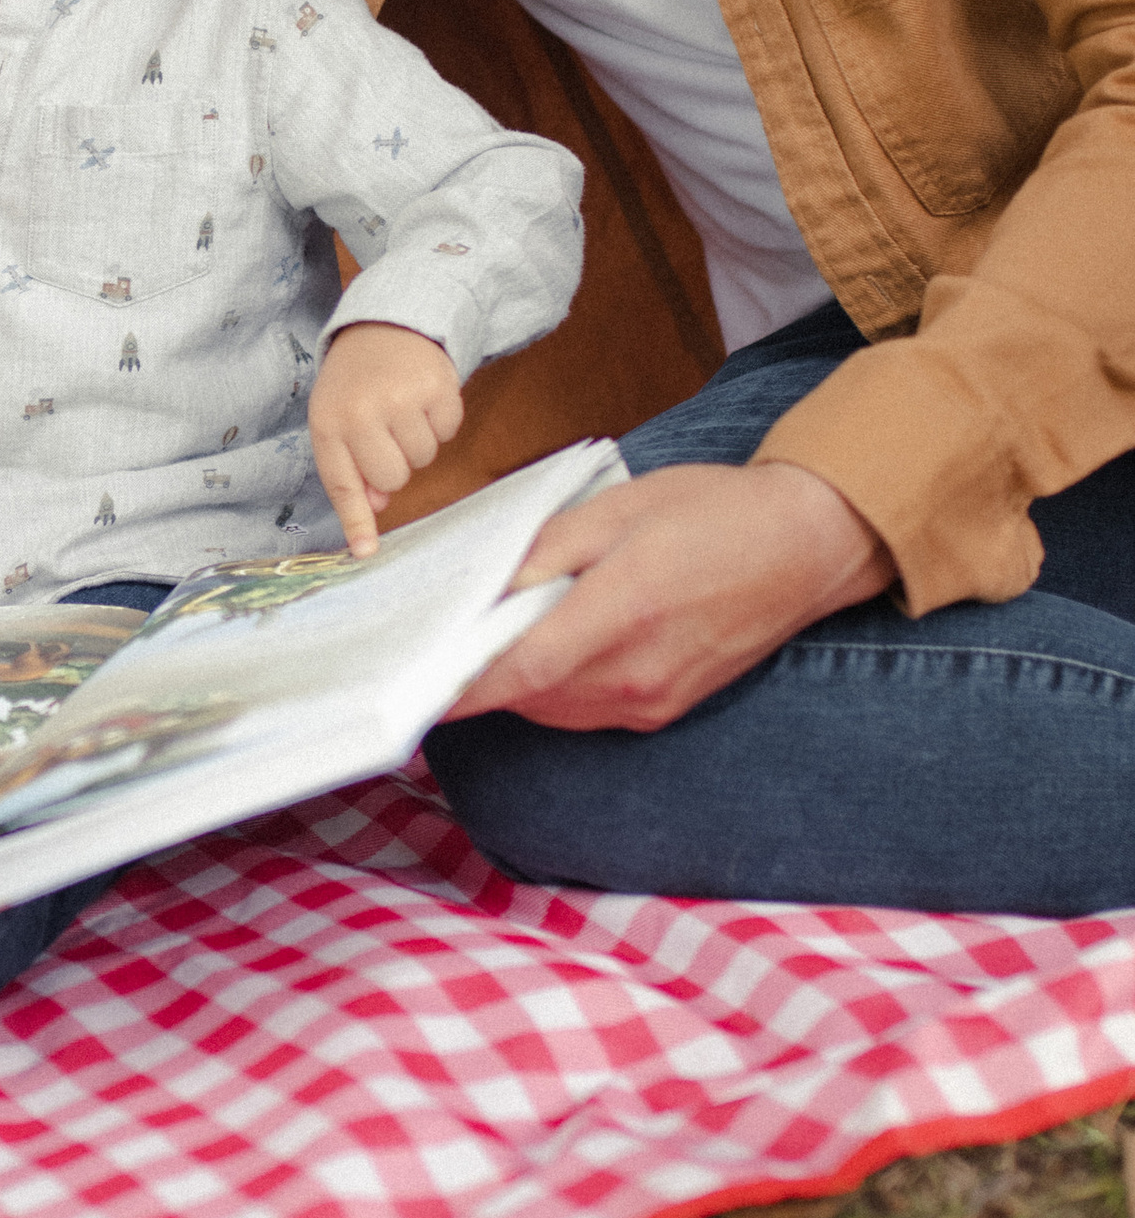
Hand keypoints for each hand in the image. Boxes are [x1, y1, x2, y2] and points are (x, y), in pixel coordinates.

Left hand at [307, 320, 464, 555]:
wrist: (385, 322)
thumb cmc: (356, 382)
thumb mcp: (337, 418)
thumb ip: (351, 465)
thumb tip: (379, 503)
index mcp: (328, 422)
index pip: (342, 483)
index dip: (356, 520)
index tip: (366, 552)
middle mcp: (362, 411)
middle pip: (394, 477)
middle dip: (395, 464)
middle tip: (387, 431)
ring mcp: (401, 397)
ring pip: (424, 457)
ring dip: (418, 440)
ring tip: (403, 408)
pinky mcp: (437, 384)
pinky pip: (448, 432)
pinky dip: (440, 421)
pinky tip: (423, 397)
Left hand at [439, 459, 894, 732]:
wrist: (807, 547)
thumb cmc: (715, 513)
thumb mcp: (621, 508)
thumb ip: (548, 549)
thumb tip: (488, 586)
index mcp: (623, 611)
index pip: (520, 669)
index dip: (459, 687)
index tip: (409, 690)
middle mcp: (637, 672)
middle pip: (528, 695)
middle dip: (477, 678)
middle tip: (432, 650)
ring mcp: (653, 699)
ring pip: (553, 708)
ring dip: (515, 685)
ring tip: (484, 644)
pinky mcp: (666, 708)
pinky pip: (586, 710)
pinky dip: (553, 690)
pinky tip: (544, 650)